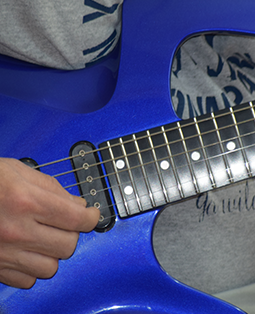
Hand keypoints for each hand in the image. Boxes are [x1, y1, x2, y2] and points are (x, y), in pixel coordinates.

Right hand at [0, 158, 99, 288]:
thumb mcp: (20, 171)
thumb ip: (53, 188)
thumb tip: (78, 205)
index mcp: (26, 201)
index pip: (76, 219)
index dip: (91, 217)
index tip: (91, 215)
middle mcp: (16, 230)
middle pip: (68, 246)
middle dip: (72, 233)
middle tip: (66, 223)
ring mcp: (5, 252)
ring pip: (51, 267)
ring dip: (54, 252)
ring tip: (45, 237)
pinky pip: (28, 280)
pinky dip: (34, 267)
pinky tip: (29, 251)